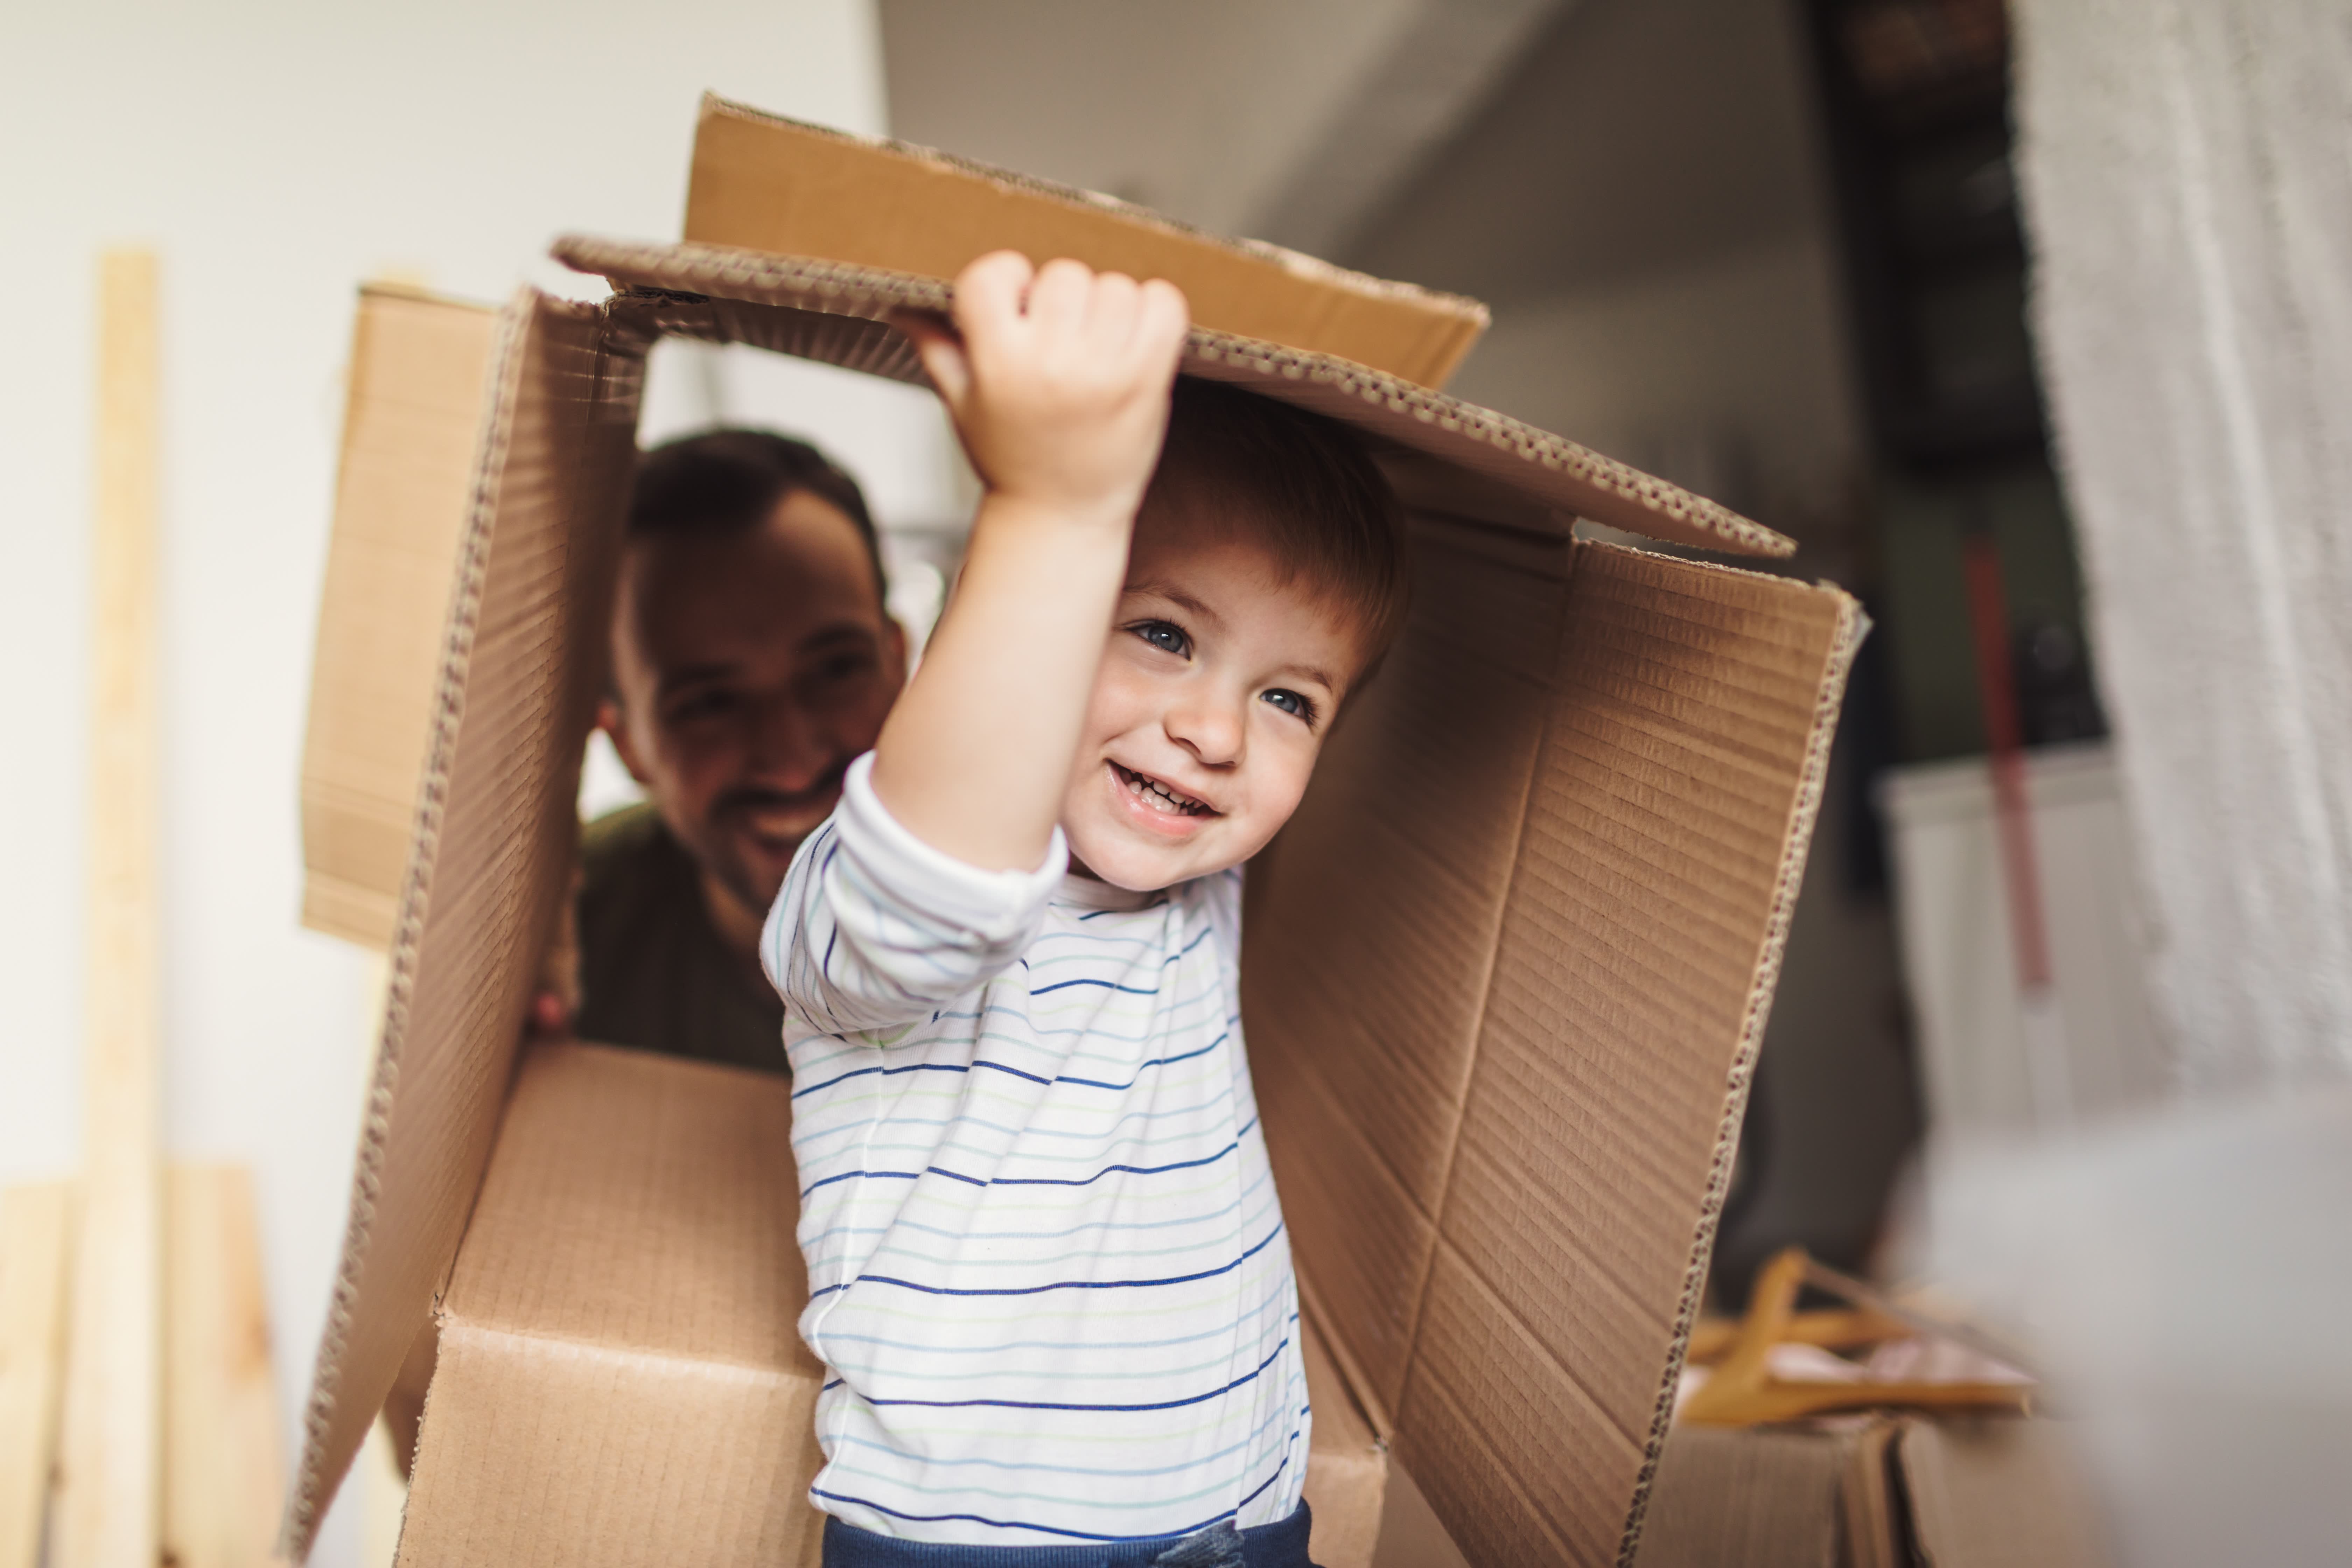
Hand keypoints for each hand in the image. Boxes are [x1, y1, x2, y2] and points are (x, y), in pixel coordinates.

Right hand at [900, 253, 1188, 528]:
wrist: (1063, 515)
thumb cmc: (1014, 462)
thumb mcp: (963, 407)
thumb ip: (937, 350)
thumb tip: (905, 306)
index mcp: (1000, 363)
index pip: (992, 274)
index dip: (1005, 279)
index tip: (1014, 303)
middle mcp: (1053, 363)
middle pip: (1063, 274)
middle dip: (1060, 296)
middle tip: (1059, 331)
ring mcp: (1106, 371)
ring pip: (1114, 285)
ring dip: (1107, 303)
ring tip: (1096, 338)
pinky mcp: (1149, 380)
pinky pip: (1164, 305)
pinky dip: (1156, 307)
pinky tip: (1135, 332)